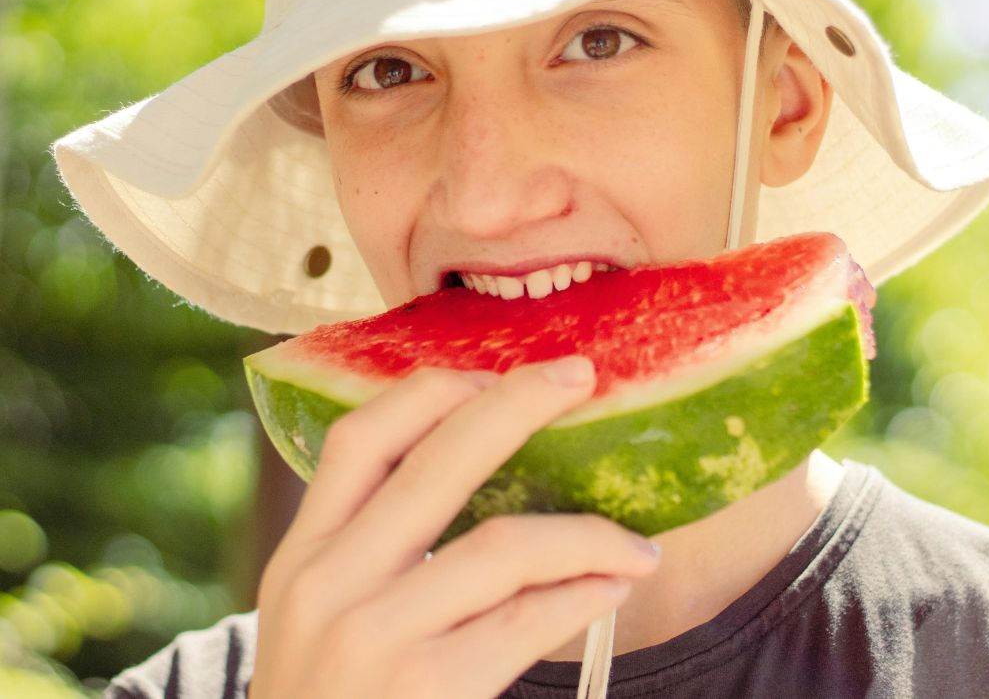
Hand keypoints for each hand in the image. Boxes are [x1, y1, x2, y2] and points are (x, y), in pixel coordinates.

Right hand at [249, 356, 660, 697]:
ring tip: (635, 544)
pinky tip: (613, 586)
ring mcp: (372, 639)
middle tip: (580, 378)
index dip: (433, 391)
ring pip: (504, 545)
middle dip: (519, 405)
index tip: (492, 373)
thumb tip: (474, 469)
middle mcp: (327, 585)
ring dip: (588, 533)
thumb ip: (368, 551)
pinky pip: (528, 620)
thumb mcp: (317, 621)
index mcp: (301, 556)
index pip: (361, 438)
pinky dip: (583, 593)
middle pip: (437, 461)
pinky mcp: (425, 690)